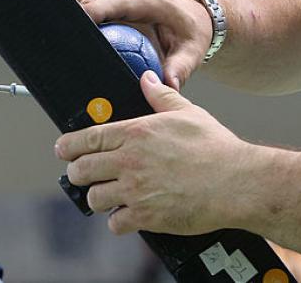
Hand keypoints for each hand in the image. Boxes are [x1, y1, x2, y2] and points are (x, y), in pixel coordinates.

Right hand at [37, 0, 213, 88]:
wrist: (195, 13)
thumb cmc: (191, 31)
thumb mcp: (191, 51)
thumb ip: (179, 68)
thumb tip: (167, 84)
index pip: (114, 3)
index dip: (92, 11)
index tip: (76, 22)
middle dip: (71, 10)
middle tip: (52, 27)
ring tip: (42, 6)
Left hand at [54, 70, 256, 235]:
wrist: (237, 182)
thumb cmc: (216, 147)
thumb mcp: (187, 112)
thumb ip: (160, 96)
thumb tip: (147, 79)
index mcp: (136, 133)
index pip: (87, 138)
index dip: (68, 146)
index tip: (62, 150)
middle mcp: (130, 160)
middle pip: (81, 169)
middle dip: (78, 173)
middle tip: (83, 175)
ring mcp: (135, 190)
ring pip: (93, 198)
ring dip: (98, 198)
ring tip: (107, 196)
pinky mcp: (146, 216)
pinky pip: (115, 223)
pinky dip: (118, 221)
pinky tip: (128, 215)